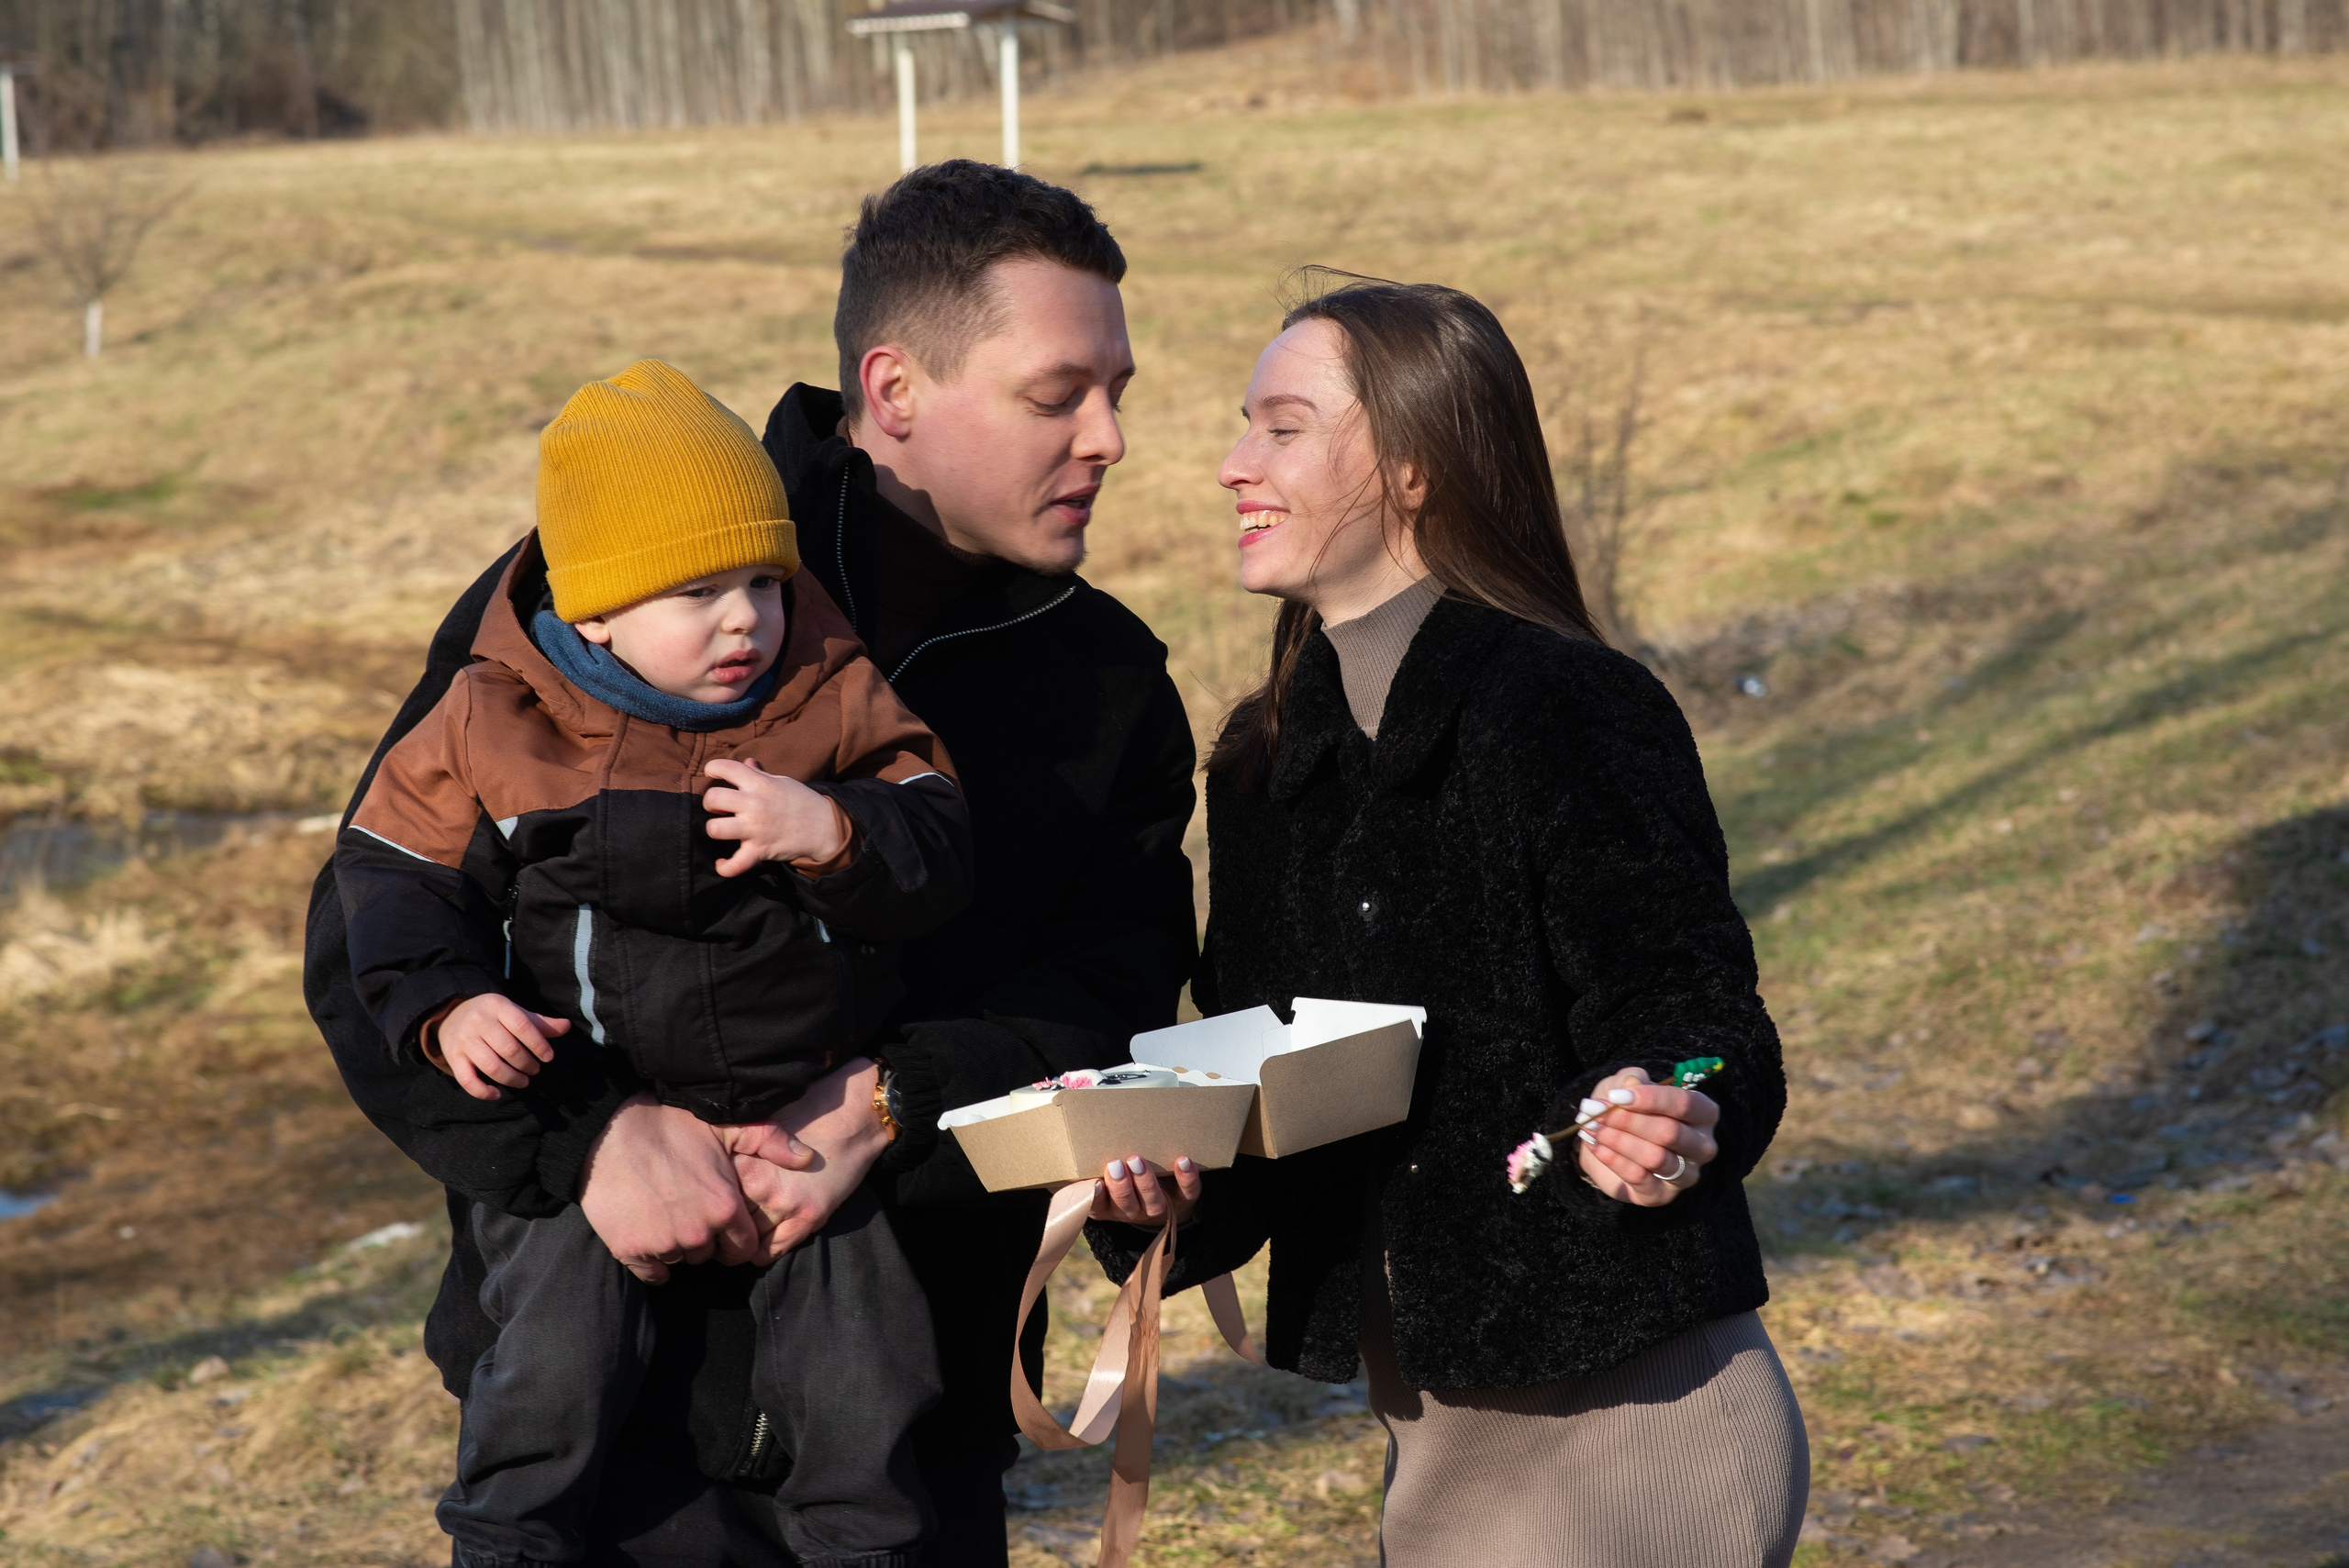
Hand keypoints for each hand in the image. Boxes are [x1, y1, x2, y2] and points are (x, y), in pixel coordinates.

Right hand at [436, 994, 569, 1100]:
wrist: (452, 1013)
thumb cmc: (493, 1016)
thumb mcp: (515, 1012)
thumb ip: (540, 1022)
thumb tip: (567, 1027)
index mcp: (497, 1006)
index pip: (522, 1026)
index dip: (538, 1044)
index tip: (548, 1057)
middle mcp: (479, 1021)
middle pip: (508, 1049)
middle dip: (527, 1064)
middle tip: (535, 1070)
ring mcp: (464, 1040)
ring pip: (491, 1066)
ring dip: (511, 1079)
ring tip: (524, 1081)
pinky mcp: (453, 1057)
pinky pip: (467, 1080)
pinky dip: (483, 1092)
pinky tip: (497, 1094)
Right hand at [580, 1093, 802, 1282]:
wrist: (608, 1132)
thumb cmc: (669, 1125)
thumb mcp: (725, 1126)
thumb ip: (770, 1141)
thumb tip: (807, 1159)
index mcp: (726, 1208)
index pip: (744, 1248)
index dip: (734, 1237)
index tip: (720, 1221)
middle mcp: (699, 1233)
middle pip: (710, 1254)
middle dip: (705, 1238)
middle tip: (688, 1208)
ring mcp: (664, 1244)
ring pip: (681, 1260)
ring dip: (677, 1245)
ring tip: (665, 1211)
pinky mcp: (632, 1251)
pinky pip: (653, 1273)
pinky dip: (652, 1260)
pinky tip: (647, 1231)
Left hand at [703, 758, 848, 875]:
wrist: (825, 827)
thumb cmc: (801, 801)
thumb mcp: (781, 782)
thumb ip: (759, 774)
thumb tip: (746, 762)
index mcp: (760, 784)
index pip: (725, 767)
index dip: (713, 769)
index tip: (714, 775)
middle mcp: (755, 804)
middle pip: (713, 798)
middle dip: (710, 802)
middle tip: (719, 807)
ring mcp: (755, 829)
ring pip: (716, 829)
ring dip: (714, 829)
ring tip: (721, 828)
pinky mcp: (759, 851)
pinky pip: (735, 865)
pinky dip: (725, 867)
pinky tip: (723, 863)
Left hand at [719, 1058, 892, 1261]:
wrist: (851, 1118)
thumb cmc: (804, 1116)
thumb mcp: (758, 1128)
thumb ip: (730, 1154)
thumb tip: (702, 1184)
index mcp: (740, 1159)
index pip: (709, 1198)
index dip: (708, 1203)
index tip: (707, 1206)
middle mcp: (757, 1183)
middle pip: (723, 1222)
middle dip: (721, 1225)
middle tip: (722, 1224)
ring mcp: (783, 1203)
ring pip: (743, 1242)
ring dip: (741, 1241)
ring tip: (742, 1232)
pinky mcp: (807, 1218)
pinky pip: (767, 1253)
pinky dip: (761, 1251)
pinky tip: (764, 1238)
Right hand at [1089, 1154, 1202, 1226]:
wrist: (1165, 1193)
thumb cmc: (1124, 1174)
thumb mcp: (1104, 1171)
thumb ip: (1090, 1162)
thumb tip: (1074, 1145)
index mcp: (1109, 1207)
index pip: (1098, 1208)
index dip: (1096, 1199)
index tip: (1096, 1183)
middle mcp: (1133, 1211)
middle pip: (1126, 1206)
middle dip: (1121, 1187)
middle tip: (1115, 1165)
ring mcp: (1159, 1207)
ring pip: (1153, 1202)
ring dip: (1145, 1183)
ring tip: (1137, 1161)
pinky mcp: (1184, 1198)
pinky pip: (1187, 1192)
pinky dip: (1186, 1178)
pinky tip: (1182, 1161)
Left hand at [1575, 1067, 1719, 1207]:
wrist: (1609, 1145)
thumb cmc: (1628, 1109)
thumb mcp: (1625, 1086)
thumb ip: (1631, 1080)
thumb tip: (1632, 1084)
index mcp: (1702, 1113)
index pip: (1685, 1104)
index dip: (1651, 1099)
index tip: (1616, 1096)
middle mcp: (1702, 1145)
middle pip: (1670, 1133)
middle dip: (1628, 1121)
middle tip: (1596, 1112)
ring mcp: (1686, 1174)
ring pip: (1656, 1158)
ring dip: (1620, 1141)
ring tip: (1594, 1129)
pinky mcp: (1662, 1195)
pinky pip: (1640, 1178)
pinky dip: (1614, 1160)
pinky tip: (1596, 1146)